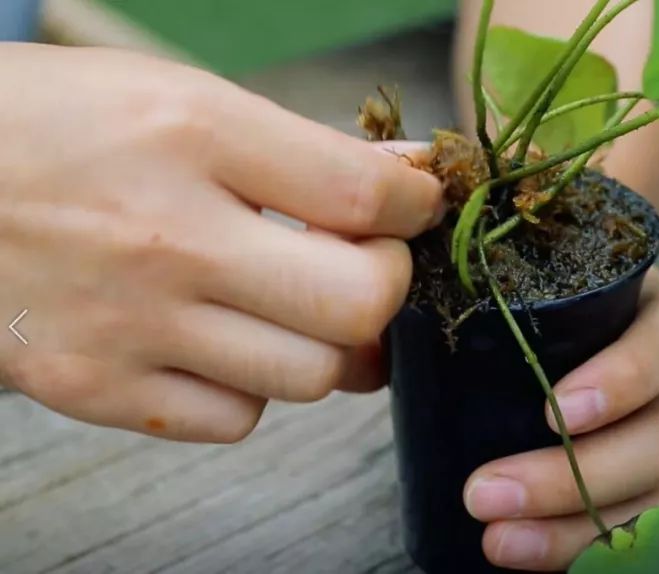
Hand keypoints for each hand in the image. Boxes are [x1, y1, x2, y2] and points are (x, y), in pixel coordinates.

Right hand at [0, 44, 441, 441]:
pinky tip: (224, 342)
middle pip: (357, 305)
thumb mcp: (178, 99)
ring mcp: (128, 323)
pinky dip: (253, 388)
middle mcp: (164, 237)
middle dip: (389, 287)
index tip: (415, 208)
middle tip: (369, 267)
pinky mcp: (95, 387)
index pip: (362, 196)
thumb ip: (303, 146)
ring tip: (295, 306)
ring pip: (309, 375)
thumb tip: (412, 176)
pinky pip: (235, 419)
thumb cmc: (55, 126)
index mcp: (191, 136)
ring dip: (326, 343)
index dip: (416, 207)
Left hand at [462, 269, 658, 569]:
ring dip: (574, 528)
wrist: (523, 342)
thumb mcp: (507, 280)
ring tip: (495, 540)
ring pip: (656, 496)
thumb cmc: (521, 304)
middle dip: (577, 475)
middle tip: (486, 492)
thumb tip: (380, 323)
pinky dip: (581, 551)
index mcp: (652, 313)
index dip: (629, 376)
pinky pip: (636, 536)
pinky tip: (523, 553)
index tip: (554, 410)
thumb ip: (460, 279)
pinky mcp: (645, 492)